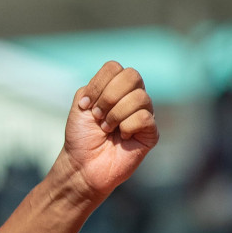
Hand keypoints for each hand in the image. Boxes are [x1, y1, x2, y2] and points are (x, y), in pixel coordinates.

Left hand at [62, 61, 158, 199]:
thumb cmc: (81, 136)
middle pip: (132, 75)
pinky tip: (122, 137)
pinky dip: (127, 127)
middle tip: (97, 115)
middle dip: (108, 96)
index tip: (85, 105)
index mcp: (115, 88)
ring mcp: (144, 113)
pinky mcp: (151, 132)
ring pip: (139, 97)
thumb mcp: (80, 104)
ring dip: (115, 114)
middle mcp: (132, 97)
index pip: (114, 67)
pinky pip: (144, 117)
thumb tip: (113, 84)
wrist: (82, 165)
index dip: (98, 84)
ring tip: (106, 128)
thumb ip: (94, 86)